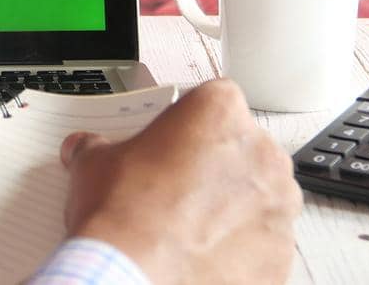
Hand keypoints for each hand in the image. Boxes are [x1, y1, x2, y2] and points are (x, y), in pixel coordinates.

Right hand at [59, 79, 301, 284]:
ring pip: (259, 198)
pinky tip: (204, 258)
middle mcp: (260, 154)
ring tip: (189, 230)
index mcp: (219, 113)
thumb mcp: (95, 164)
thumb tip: (87, 149)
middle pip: (244, 149)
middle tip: (177, 190)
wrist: (136, 280)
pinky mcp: (281, 254)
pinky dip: (241, 249)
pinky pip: (264, 243)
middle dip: (216, 166)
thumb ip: (97, 147)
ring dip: (233, 209)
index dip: (191, 123)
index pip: (215, 101)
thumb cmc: (124, 218)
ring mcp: (278, 207)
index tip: (173, 143)